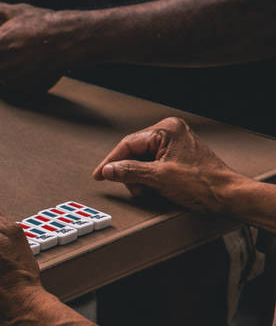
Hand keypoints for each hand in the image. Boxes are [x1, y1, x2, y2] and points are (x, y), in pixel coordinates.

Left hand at [0, 0, 86, 97]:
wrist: (65, 40)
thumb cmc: (40, 24)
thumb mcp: (16, 12)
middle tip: (10, 61)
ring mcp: (10, 82)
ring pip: (2, 85)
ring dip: (8, 79)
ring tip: (21, 67)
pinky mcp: (26, 90)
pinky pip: (19, 91)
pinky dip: (23, 84)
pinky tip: (33, 72)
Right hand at [92, 117, 244, 212]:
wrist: (226, 195)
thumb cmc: (202, 183)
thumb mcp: (158, 178)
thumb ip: (129, 172)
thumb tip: (108, 170)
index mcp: (166, 130)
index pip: (128, 144)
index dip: (111, 161)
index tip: (100, 174)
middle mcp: (171, 132)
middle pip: (134, 152)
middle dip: (129, 172)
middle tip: (128, 187)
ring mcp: (175, 144)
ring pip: (142, 160)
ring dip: (138, 177)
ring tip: (145, 190)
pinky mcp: (177, 156)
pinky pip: (153, 164)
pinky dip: (148, 178)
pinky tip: (152, 188)